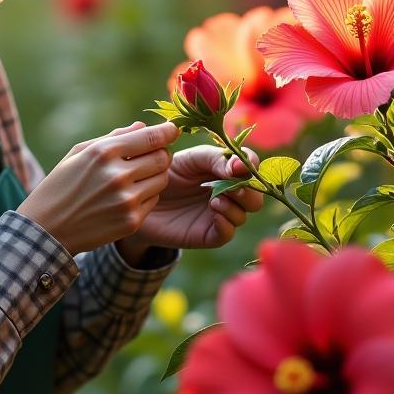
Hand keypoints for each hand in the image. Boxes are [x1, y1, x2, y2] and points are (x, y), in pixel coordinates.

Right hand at [16, 120, 179, 254]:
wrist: (47, 229)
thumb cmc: (61, 185)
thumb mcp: (79, 153)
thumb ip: (113, 138)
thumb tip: (142, 126)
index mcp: (103, 153)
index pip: (151, 137)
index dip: (168, 131)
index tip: (173, 130)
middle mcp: (118, 175)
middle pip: (163, 157)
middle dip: (161, 154)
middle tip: (151, 156)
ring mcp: (126, 200)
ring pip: (162, 179)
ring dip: (155, 176)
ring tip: (135, 179)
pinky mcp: (132, 221)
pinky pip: (154, 200)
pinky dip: (146, 196)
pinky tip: (126, 198)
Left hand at [132, 145, 263, 250]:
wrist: (137, 196)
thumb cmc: (165, 172)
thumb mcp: (191, 159)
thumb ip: (216, 159)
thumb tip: (241, 167)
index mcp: (225, 170)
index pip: (251, 166)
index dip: (252, 164)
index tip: (239, 165)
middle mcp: (227, 193)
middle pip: (256, 196)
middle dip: (249, 190)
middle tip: (233, 185)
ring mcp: (219, 215)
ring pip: (244, 215)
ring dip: (235, 206)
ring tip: (213, 199)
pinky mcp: (207, 234)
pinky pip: (227, 233)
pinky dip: (226, 223)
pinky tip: (214, 213)